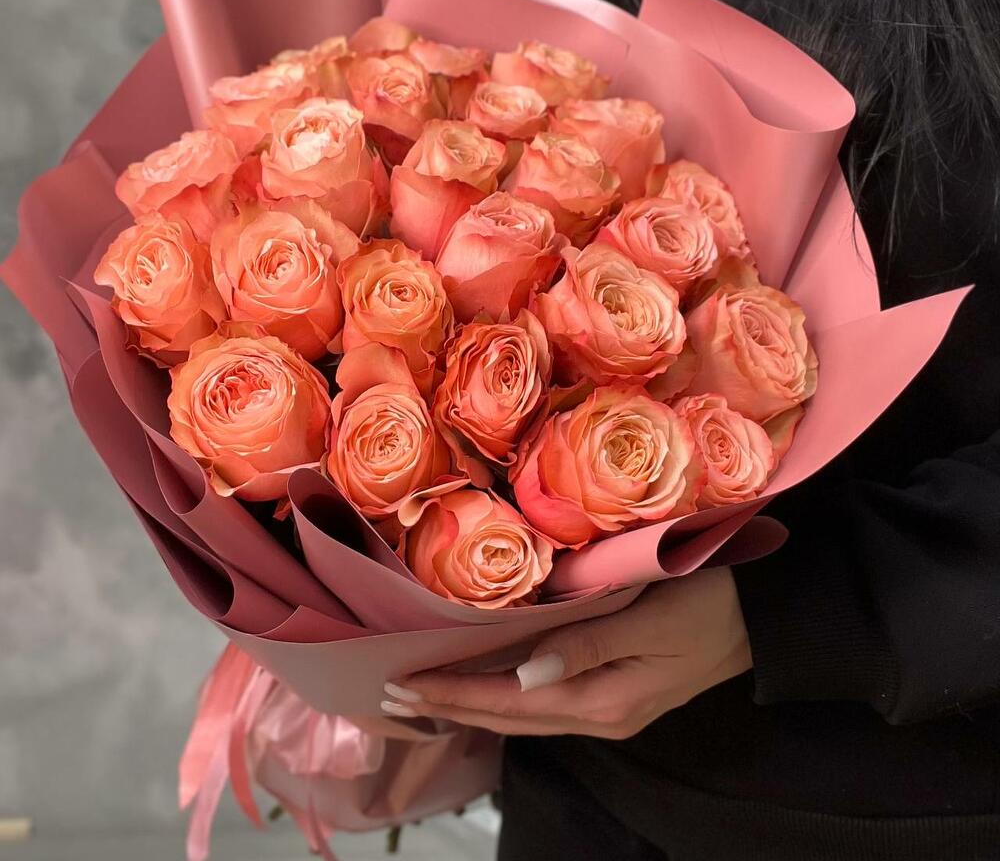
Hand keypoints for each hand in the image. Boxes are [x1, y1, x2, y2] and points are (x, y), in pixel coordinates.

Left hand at [382, 567, 751, 738]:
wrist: (764, 616)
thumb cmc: (709, 603)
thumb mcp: (652, 618)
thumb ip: (587, 646)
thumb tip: (525, 676)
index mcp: (604, 699)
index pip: (510, 702)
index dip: (454, 693)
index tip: (404, 684)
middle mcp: (600, 713)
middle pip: (509, 718)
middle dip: (450, 707)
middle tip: (391, 696)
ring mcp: (610, 708)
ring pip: (524, 715)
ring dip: (472, 705)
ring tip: (425, 696)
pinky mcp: (617, 692)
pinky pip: (545, 704)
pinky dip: (506, 698)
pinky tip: (489, 686)